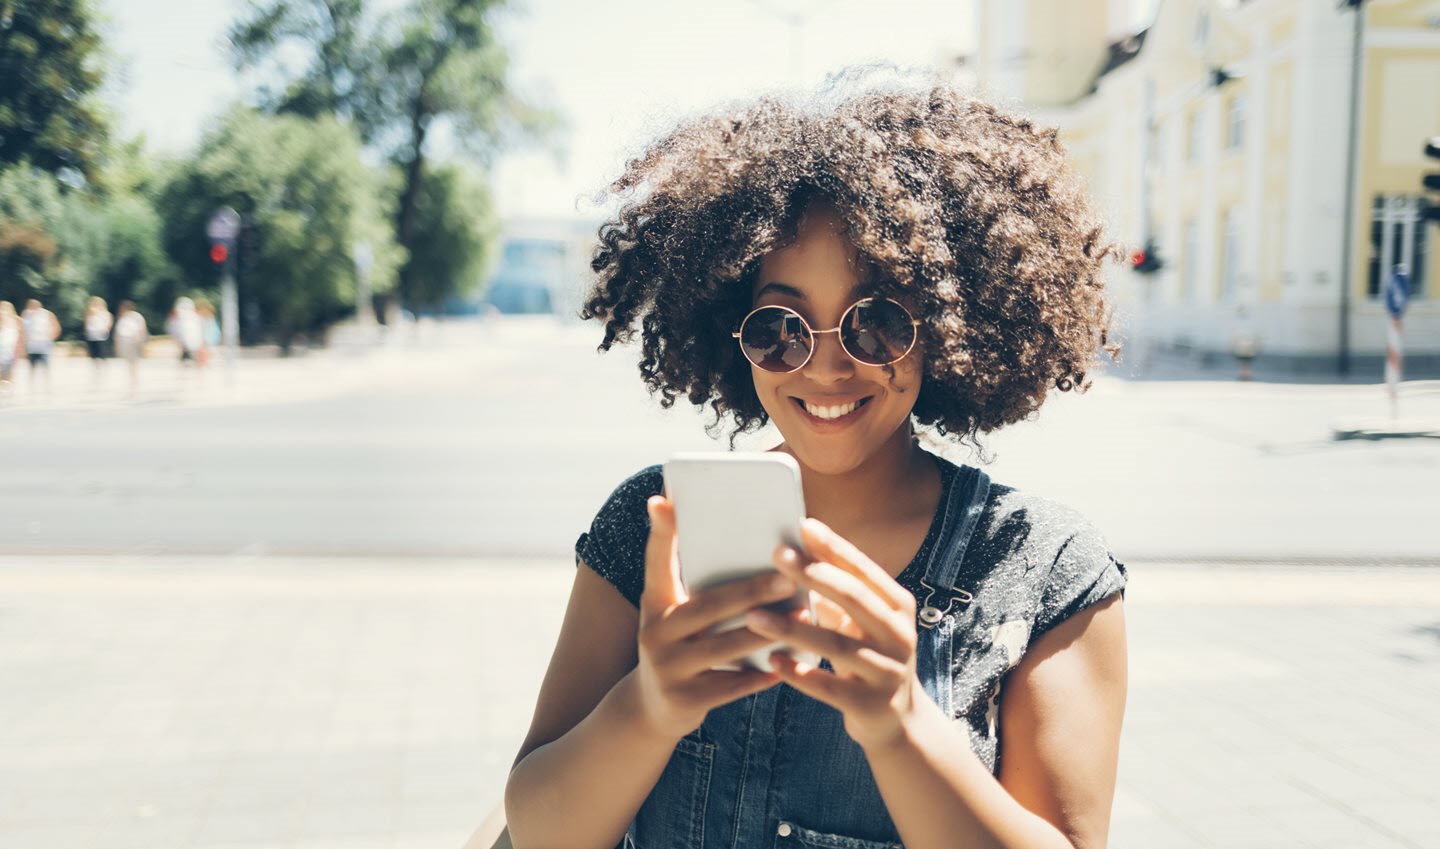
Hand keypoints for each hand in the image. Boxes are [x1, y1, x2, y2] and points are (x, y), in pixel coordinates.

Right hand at [632, 495, 791, 740]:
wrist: (651, 708)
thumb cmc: (679, 645)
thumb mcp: (674, 613)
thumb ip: (698, 585)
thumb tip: (748, 548)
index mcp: (654, 603)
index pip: (655, 562)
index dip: (660, 533)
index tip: (662, 501)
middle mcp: (655, 632)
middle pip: (707, 606)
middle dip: (751, 591)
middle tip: (788, 577)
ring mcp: (669, 668)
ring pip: (726, 647)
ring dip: (768, 632)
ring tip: (802, 617)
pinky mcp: (685, 700)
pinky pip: (733, 685)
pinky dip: (762, 674)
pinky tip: (790, 663)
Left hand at [744, 517, 928, 750]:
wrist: (896, 720)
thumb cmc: (867, 655)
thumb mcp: (861, 622)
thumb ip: (837, 591)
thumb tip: (794, 549)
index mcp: (897, 607)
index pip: (864, 570)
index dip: (834, 547)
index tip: (803, 525)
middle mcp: (900, 635)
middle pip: (854, 599)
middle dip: (814, 575)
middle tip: (777, 555)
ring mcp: (888, 672)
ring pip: (837, 646)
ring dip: (792, 629)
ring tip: (754, 616)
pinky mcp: (871, 705)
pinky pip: (829, 688)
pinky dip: (799, 675)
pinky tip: (771, 661)